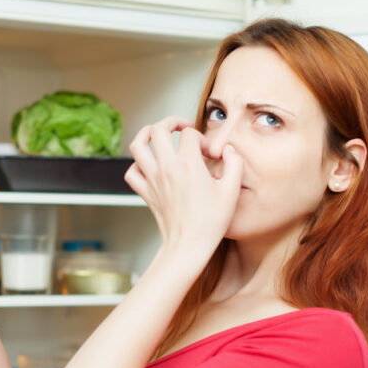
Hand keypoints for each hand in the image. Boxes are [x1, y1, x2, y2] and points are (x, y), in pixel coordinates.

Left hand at [124, 115, 243, 254]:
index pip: (190, 135)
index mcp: (188, 165)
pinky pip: (132, 171)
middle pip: (158, 129)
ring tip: (157, 134)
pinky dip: (137, 164)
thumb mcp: (231, 192)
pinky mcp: (146, 192)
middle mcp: (166, 168)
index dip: (203, 139)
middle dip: (171, 122)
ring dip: (146, 134)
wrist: (188, 246)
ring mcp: (153, 180)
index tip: (211, 154)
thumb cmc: (210, 222)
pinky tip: (149, 165)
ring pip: (137, 145)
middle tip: (182, 127)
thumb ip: (235, 164)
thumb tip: (229, 151)